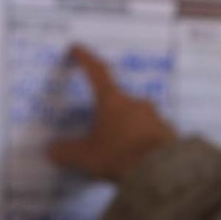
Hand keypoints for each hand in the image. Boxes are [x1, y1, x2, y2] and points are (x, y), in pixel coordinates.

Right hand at [47, 44, 176, 180]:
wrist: (163, 171)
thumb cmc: (119, 156)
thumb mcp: (86, 156)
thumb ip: (66, 152)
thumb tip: (51, 149)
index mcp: (112, 100)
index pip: (97, 72)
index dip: (86, 60)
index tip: (78, 48)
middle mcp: (136, 102)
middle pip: (117, 100)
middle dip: (107, 112)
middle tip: (98, 127)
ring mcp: (155, 116)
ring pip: (135, 118)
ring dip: (126, 129)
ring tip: (118, 151)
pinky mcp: (169, 133)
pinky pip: (150, 134)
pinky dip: (141, 142)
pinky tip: (137, 159)